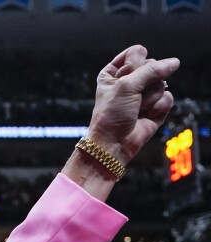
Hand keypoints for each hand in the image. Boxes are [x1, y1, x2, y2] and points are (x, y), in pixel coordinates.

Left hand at [88, 45, 179, 163]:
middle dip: (143, 84)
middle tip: (131, 99)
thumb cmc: (112, 114)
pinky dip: (158, 108)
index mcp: (115, 72)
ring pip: (162, 82)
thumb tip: (174, 62)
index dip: (134, 64)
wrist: (114, 143)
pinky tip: (146, 116)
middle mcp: (130, 80)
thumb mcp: (126, 85)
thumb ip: (152, 70)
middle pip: (153, 65)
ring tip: (136, 110)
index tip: (123, 79)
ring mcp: (144, 93)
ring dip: (150, 98)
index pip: (136, 52)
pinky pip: (168, 97)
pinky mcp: (156, 106)